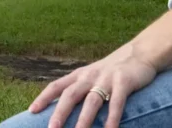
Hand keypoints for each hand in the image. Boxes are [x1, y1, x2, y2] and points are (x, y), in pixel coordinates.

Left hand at [29, 44, 156, 127]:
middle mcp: (90, 76)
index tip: (31, 111)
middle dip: (60, 112)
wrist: (140, 52)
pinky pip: (117, 102)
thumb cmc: (113, 70)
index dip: (44, 98)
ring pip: (92, 101)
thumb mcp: (93, 76)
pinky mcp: (124, 82)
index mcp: (80, 75)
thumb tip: (62, 110)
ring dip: (84, 119)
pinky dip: (112, 117)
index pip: (57, 85)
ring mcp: (107, 78)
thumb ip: (80, 89)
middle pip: (71, 95)